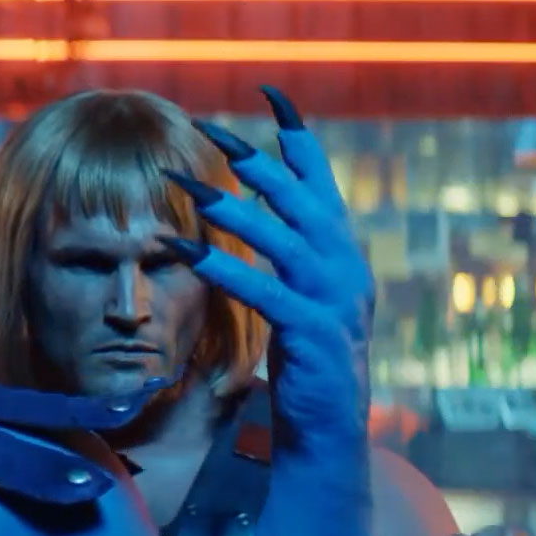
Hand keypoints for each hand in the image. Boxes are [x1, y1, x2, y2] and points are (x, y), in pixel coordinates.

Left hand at [162, 88, 409, 535]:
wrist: (328, 439)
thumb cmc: (303, 369)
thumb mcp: (295, 303)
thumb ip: (283, 259)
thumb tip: (245, 217)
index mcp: (341, 256)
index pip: (321, 183)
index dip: (296, 137)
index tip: (270, 97)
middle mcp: (346, 269)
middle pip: (301, 200)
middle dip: (256, 161)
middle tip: (208, 132)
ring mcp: (337, 303)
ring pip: (286, 239)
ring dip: (236, 209)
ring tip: (191, 182)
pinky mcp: (316, 337)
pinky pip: (267, 294)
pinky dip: (228, 269)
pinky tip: (189, 252)